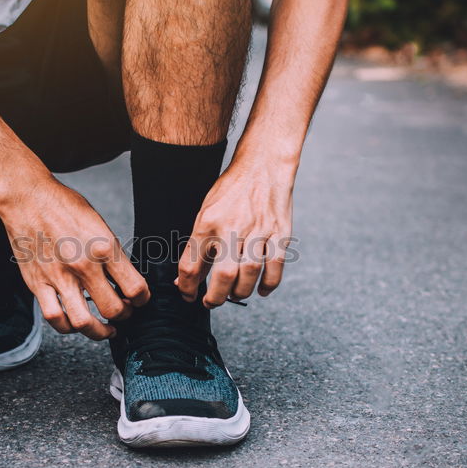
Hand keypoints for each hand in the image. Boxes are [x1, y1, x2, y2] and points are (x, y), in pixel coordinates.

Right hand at [0, 178, 149, 339]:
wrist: (27, 198)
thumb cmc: (63, 206)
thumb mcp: (99, 223)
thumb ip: (111, 253)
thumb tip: (123, 278)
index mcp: (104, 248)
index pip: (135, 288)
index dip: (142, 299)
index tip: (139, 300)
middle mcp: (83, 265)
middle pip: (113, 310)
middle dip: (124, 316)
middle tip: (124, 313)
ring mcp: (58, 277)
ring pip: (83, 322)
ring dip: (99, 331)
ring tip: (104, 329)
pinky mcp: (37, 284)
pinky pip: (54, 318)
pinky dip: (67, 327)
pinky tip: (74, 324)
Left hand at [176, 160, 293, 307]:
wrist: (262, 165)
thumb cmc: (231, 190)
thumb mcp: (205, 212)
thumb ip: (197, 245)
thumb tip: (186, 278)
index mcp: (207, 222)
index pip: (190, 264)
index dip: (186, 287)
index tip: (189, 295)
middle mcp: (232, 228)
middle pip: (223, 276)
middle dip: (216, 298)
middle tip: (212, 302)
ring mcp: (259, 231)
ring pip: (249, 274)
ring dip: (241, 292)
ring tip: (235, 294)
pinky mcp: (280, 233)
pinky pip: (275, 267)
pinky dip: (268, 284)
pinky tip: (261, 289)